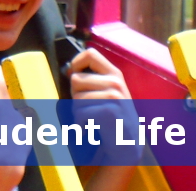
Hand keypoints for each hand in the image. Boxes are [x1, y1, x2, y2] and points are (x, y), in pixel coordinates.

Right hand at [0, 52, 24, 189]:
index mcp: (0, 88)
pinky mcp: (31, 124)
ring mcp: (24, 109)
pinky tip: (8, 127)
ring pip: (17, 99)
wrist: (1, 155)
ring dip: (11, 102)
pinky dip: (17, 118)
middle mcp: (15, 95)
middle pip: (10, 84)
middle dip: (3, 87)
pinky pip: (24, 115)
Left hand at [67, 48, 139, 162]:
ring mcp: (115, 97)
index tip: (74, 75)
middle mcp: (116, 82)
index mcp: (114, 73)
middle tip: (88, 107)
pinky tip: (92, 128)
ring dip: (78, 112)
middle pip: (76, 79)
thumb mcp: (107, 92)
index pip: (90, 54)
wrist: (127, 143)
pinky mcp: (110, 112)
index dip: (76, 63)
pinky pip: (80, 114)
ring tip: (92, 118)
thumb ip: (92, 79)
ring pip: (76, 98)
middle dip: (75, 95)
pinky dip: (81, 124)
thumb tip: (68, 70)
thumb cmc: (111, 116)